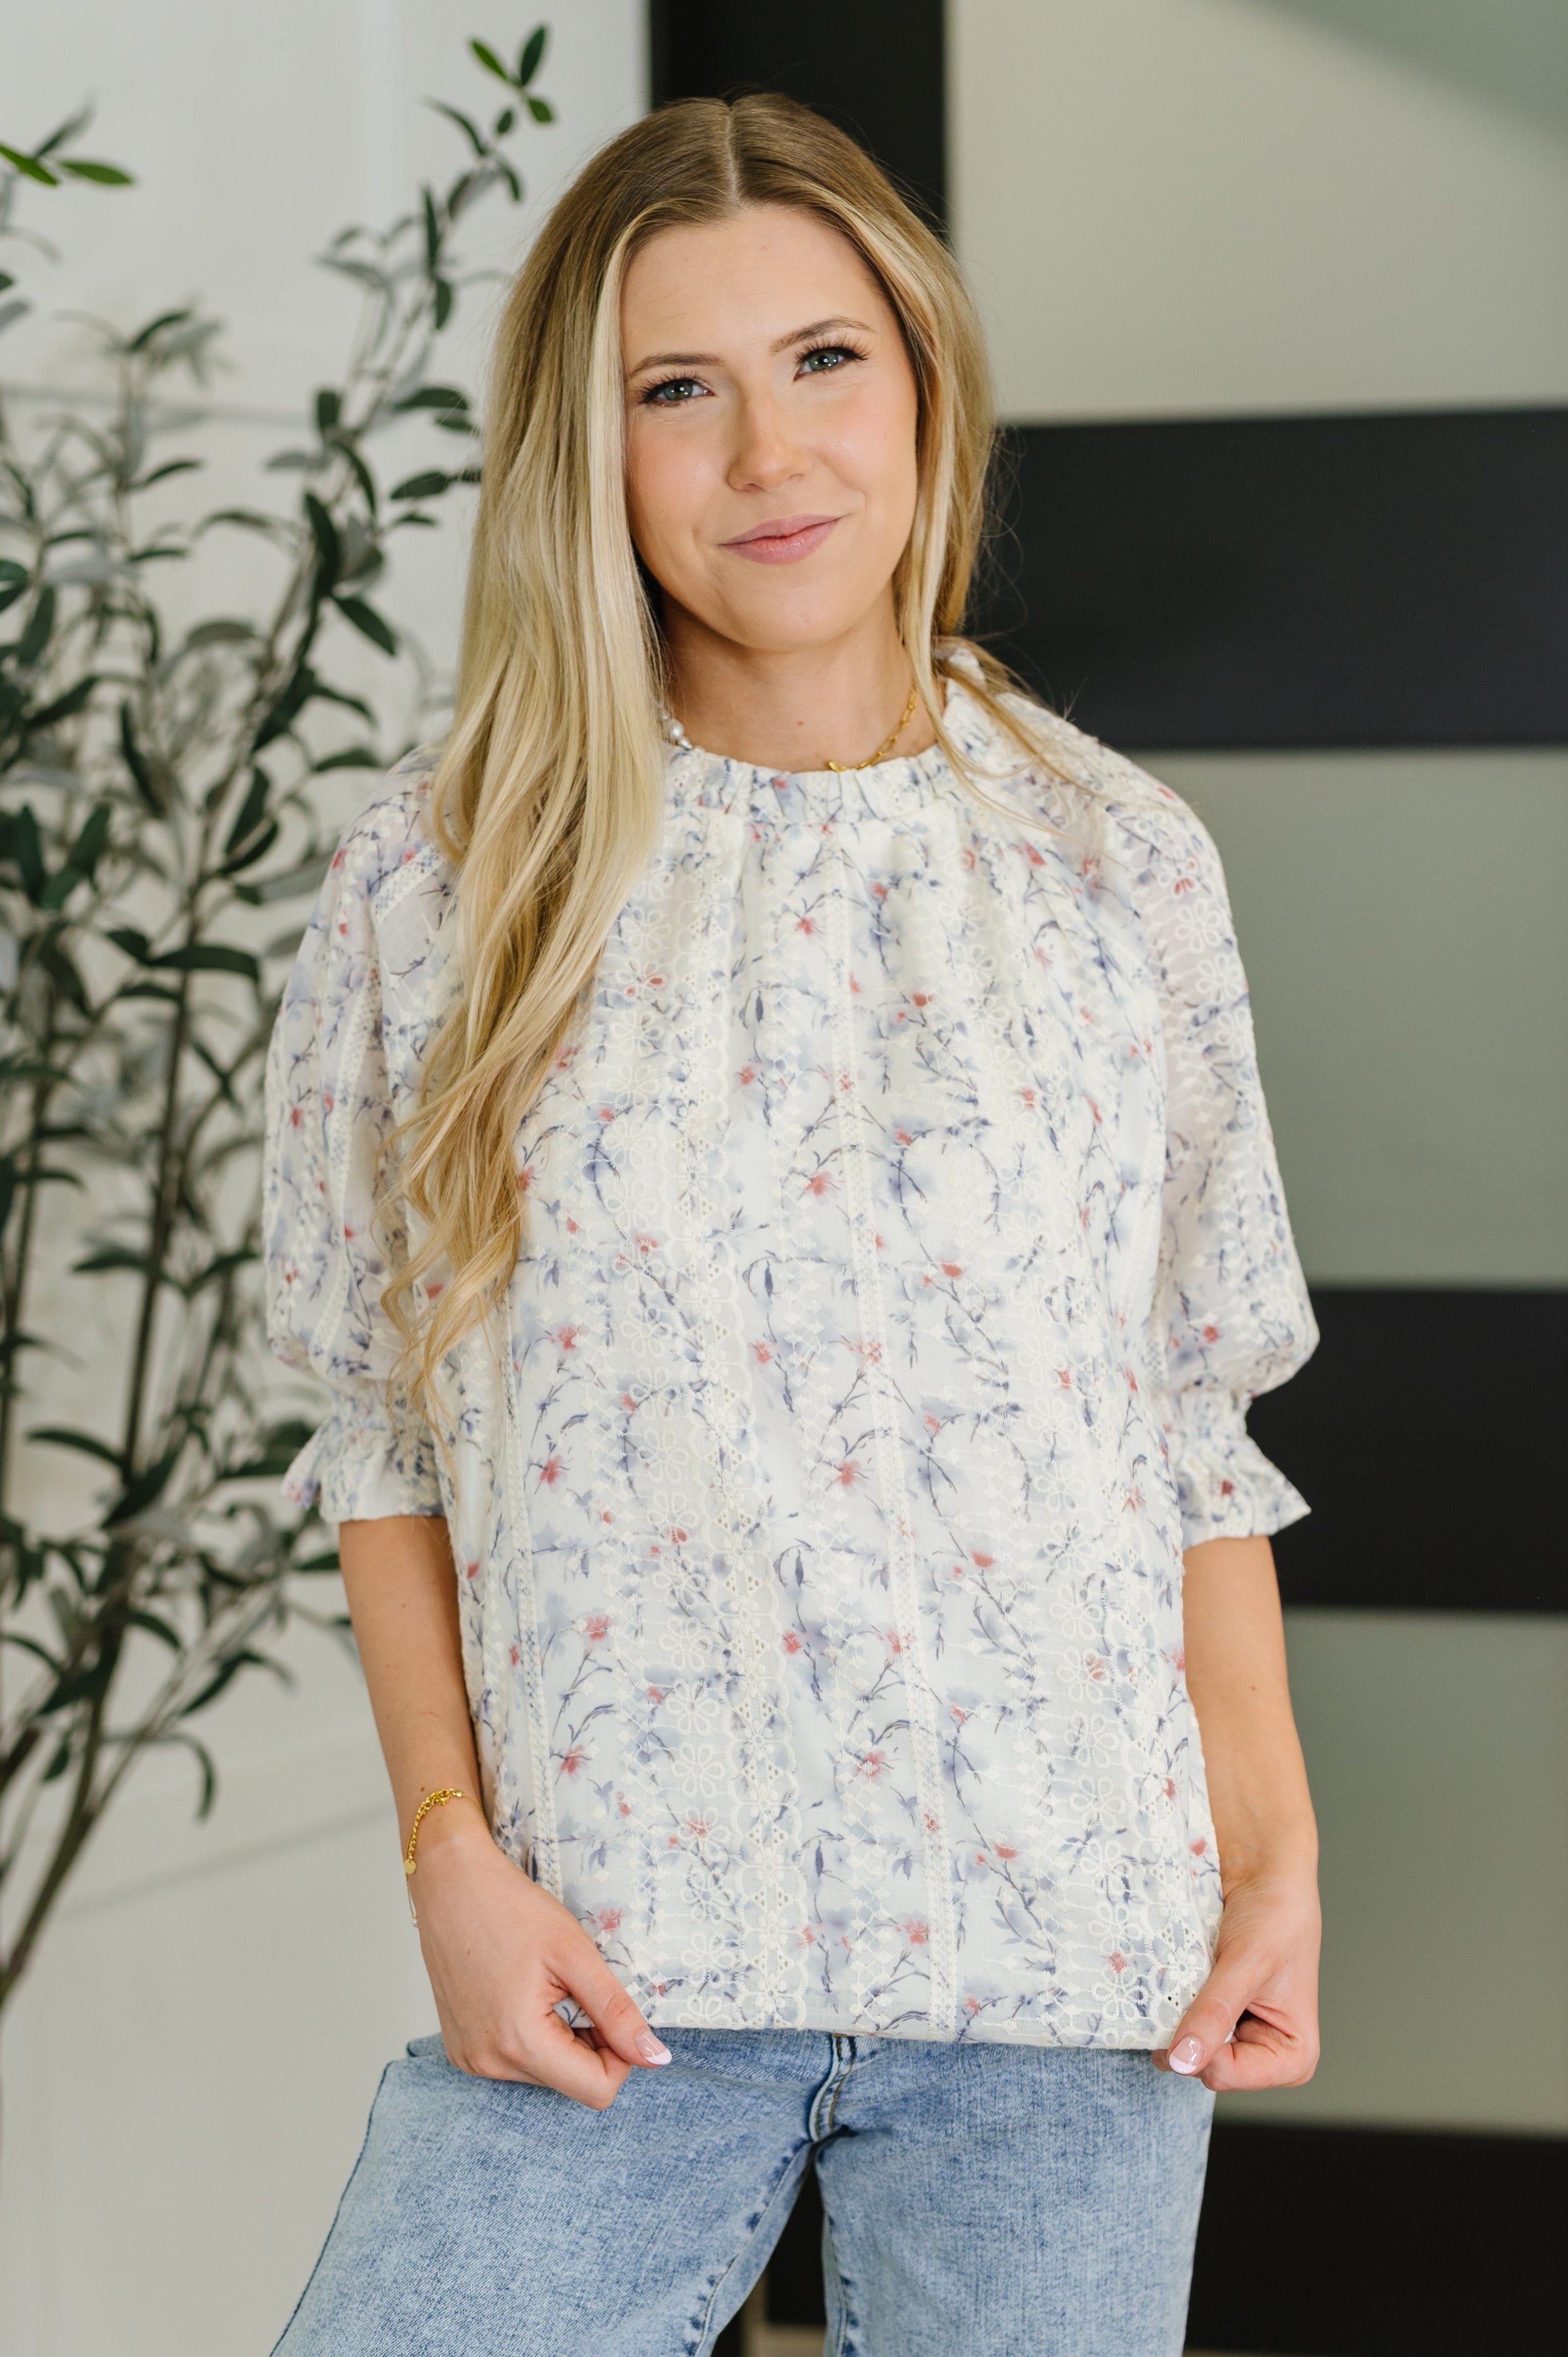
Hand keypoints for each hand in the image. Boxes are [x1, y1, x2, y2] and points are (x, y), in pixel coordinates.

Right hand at [411, 1804, 670, 2109]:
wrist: (450, 1884)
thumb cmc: (511, 1908)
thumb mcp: (575, 1955)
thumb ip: (617, 2012)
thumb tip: (657, 2058)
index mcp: (519, 2045)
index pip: (597, 2090)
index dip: (620, 2052)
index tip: (610, 2008)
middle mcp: (489, 2065)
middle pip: (572, 2081)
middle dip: (589, 2039)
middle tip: (573, 1985)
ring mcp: (471, 2060)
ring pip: (547, 2072)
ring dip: (561, 2036)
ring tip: (545, 1984)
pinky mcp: (462, 2050)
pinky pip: (517, 2060)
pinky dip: (534, 2034)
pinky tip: (522, 1991)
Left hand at [1154, 1864, 1320, 2091]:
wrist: (1260, 1866)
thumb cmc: (1276, 1912)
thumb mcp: (1247, 1964)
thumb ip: (1215, 2014)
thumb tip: (1183, 2063)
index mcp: (1291, 2055)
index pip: (1226, 2075)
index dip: (1200, 2046)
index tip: (1195, 2001)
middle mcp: (1260, 2050)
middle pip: (1199, 2063)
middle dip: (1183, 2027)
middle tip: (1186, 1980)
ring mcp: (1229, 2030)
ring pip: (1179, 2043)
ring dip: (1169, 2010)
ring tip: (1180, 1972)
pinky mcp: (1206, 2008)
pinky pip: (1172, 2018)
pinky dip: (1164, 1996)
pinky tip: (1169, 1972)